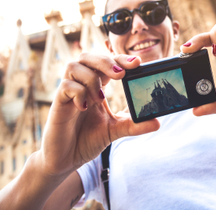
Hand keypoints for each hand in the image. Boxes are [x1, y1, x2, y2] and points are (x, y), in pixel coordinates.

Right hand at [39, 53, 158, 176]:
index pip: (108, 63)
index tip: (137, 62)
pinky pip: (65, 86)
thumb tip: (157, 122)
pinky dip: (78, 92)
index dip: (121, 59)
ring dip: (91, 78)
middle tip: (120, 74)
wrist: (65, 160)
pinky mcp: (57, 104)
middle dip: (105, 61)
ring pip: (74, 66)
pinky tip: (84, 107)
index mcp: (96, 86)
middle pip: (88, 56)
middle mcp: (81, 85)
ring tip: (100, 98)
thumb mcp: (115, 130)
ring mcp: (68, 93)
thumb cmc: (87, 139)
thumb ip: (134, 125)